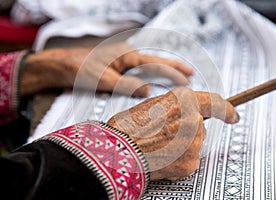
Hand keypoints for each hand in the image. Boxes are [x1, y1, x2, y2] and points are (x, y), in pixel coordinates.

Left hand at [20, 42, 192, 96]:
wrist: (61, 66)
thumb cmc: (80, 70)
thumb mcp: (105, 80)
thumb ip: (127, 86)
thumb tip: (149, 91)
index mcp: (127, 55)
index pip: (156, 63)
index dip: (173, 71)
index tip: (187, 78)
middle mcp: (127, 55)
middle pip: (155, 61)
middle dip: (173, 67)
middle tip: (190, 73)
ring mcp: (122, 60)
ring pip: (147, 67)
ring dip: (162, 72)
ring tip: (176, 77)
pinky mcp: (116, 67)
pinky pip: (137, 72)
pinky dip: (149, 76)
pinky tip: (152, 81)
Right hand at [107, 88, 238, 179]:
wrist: (117, 149)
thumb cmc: (128, 127)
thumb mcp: (153, 105)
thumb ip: (176, 107)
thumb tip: (191, 115)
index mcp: (183, 99)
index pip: (216, 103)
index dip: (228, 110)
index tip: (234, 116)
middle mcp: (193, 118)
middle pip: (200, 126)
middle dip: (188, 131)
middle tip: (165, 136)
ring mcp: (194, 141)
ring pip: (195, 144)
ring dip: (182, 146)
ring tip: (159, 146)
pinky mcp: (190, 161)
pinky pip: (190, 160)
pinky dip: (179, 161)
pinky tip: (162, 158)